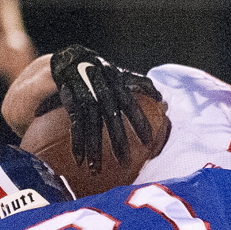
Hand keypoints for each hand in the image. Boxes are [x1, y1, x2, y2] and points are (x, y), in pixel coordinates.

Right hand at [49, 45, 161, 172]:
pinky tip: (80, 160)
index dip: (139, 123)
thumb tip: (160, 98)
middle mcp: (102, 89)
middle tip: (125, 164)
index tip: (148, 143)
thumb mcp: (120, 74)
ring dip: (93, 149)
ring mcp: (85, 94)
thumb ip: (139, 84)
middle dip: (118, 142)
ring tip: (96, 171)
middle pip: (111, 119)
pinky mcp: (70, 99)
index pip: (131, 105)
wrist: (69, 59)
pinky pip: (75, 125)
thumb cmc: (101, 72)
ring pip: (91, 125)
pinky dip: (77, 143)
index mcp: (117, 84)